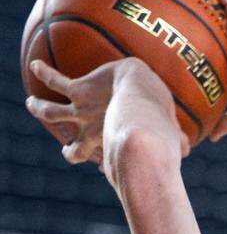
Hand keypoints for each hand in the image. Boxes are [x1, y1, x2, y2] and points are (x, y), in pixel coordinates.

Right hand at [25, 58, 186, 167]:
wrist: (141, 89)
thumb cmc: (158, 111)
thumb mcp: (169, 131)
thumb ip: (176, 140)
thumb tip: (187, 149)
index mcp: (112, 144)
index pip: (104, 161)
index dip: (104, 165)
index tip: (106, 168)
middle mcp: (93, 131)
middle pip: (73, 151)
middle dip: (71, 153)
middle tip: (68, 152)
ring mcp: (82, 111)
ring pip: (51, 113)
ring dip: (41, 109)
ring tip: (32, 102)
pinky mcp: (79, 90)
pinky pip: (56, 80)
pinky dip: (44, 72)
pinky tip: (36, 64)